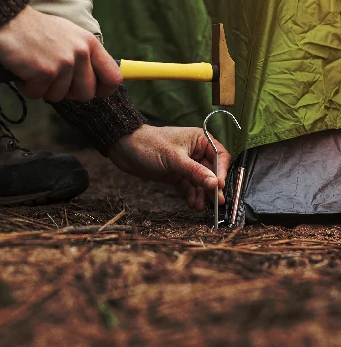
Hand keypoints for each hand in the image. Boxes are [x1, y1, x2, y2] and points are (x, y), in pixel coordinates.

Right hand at [0, 5, 122, 102]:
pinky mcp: (45, 72)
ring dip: (43, 88)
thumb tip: (95, 81)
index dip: (104, 90)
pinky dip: (27, 87)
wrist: (6, 18)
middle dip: (68, 93)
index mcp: (90, 44)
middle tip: (53, 80)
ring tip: (34, 68)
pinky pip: (38, 94)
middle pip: (87, 94)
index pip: (113, 78)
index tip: (93, 91)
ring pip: (60, 97)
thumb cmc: (35, 30)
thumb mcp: (70, 36)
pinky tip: (22, 70)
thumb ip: (84, 56)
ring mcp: (64, 63)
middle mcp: (81, 53)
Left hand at [108, 125, 231, 210]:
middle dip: (213, 187)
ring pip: (200, 181)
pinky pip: (189, 186)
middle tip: (216, 203)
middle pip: (212, 171)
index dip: (222, 171)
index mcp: (199, 140)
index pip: (220, 156)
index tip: (220, 186)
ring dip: (202, 194)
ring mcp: (186, 164)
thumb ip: (195, 172)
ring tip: (199, 207)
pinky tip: (192, 204)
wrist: (124, 149)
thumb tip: (216, 184)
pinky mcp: (176, 174)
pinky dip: (192, 195)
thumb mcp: (174, 159)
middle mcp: (195, 151)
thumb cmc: (149, 145)